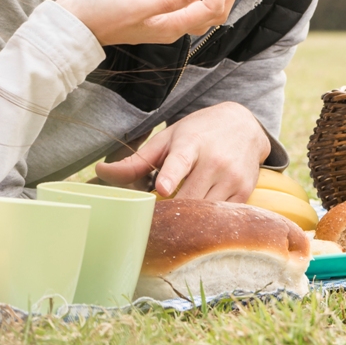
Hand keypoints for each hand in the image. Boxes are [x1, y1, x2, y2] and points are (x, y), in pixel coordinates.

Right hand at [57, 0, 238, 45]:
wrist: (74, 26)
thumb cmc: (101, 15)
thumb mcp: (135, 4)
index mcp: (171, 27)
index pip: (212, 8)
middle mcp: (172, 28)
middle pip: (216, 15)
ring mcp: (163, 23)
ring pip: (204, 13)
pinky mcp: (154, 16)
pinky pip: (189, 9)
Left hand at [95, 102, 269, 200]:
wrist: (244, 125)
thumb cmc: (199, 132)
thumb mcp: (167, 139)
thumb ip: (136, 160)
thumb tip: (100, 172)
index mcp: (191, 144)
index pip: (180, 162)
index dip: (171, 176)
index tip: (162, 189)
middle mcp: (215, 160)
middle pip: (188, 197)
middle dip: (170, 210)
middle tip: (153, 217)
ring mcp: (232, 178)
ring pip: (204, 211)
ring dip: (187, 217)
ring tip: (175, 214)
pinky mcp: (244, 192)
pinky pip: (220, 216)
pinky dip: (206, 219)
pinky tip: (198, 214)